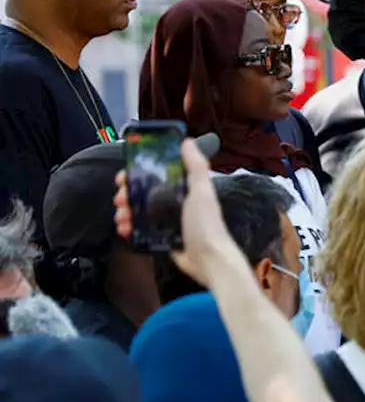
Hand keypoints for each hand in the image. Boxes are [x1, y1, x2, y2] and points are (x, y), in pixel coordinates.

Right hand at [113, 139, 238, 285]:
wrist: (208, 259)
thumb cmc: (206, 225)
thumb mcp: (201, 191)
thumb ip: (196, 166)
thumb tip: (187, 142)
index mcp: (185, 188)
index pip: (157, 174)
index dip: (139, 173)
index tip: (124, 177)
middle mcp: (176, 201)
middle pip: (144, 192)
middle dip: (128, 193)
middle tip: (120, 198)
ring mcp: (168, 219)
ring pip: (139, 210)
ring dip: (126, 210)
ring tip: (121, 216)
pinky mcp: (162, 235)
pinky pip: (141, 228)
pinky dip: (129, 226)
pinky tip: (124, 228)